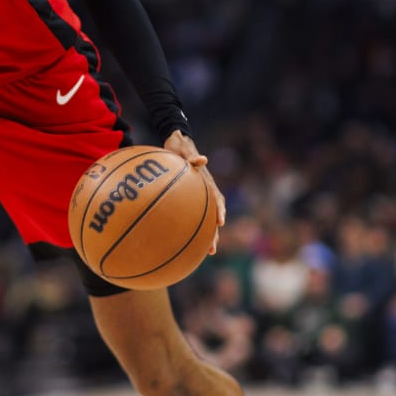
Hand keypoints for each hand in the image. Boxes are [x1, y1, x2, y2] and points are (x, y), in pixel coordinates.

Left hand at [164, 129, 225, 251]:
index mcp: (206, 181)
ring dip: (204, 235)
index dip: (219, 210)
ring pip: (203, 219)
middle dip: (213, 233)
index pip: (217, 198)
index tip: (220, 223)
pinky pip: (189, 215)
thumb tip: (203, 159)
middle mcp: (205, 191)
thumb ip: (192, 156)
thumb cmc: (180, 146)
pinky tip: (179, 240)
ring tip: (203, 252)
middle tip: (211, 249)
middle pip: (212, 215)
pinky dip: (187, 226)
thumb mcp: (185, 149)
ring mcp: (197, 195)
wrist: (175, 143)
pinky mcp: (187, 197)